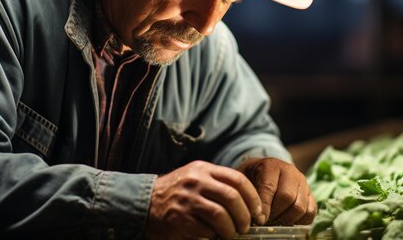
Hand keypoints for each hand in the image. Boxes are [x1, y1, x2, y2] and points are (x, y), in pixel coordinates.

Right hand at [145, 160, 262, 239]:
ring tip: (231, 235)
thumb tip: (248, 200)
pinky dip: (214, 237)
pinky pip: (206, 231)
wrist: (144, 203)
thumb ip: (217, 182)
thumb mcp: (195, 177)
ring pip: (221, 216)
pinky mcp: (180, 220)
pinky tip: (212, 237)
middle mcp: (196, 182)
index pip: (237, 179)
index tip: (258, 211)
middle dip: (244, 216)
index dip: (253, 197)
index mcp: (203, 169)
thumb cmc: (176, 192)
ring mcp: (187, 201)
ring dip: (231, 230)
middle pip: (232, 197)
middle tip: (246, 226)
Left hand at [236, 157, 316, 225]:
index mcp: (271, 165)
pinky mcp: (310, 194)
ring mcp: (303, 182)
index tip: (259, 220)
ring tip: (274, 222)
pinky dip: (300, 222)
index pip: (270, 188)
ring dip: (287, 219)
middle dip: (275, 214)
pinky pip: (311, 212)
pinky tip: (287, 222)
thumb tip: (257, 217)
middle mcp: (290, 171)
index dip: (264, 207)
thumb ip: (247, 194)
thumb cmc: (251, 178)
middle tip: (266, 221)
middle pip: (288, 197)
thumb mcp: (243, 180)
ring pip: (300, 207)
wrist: (263, 171)